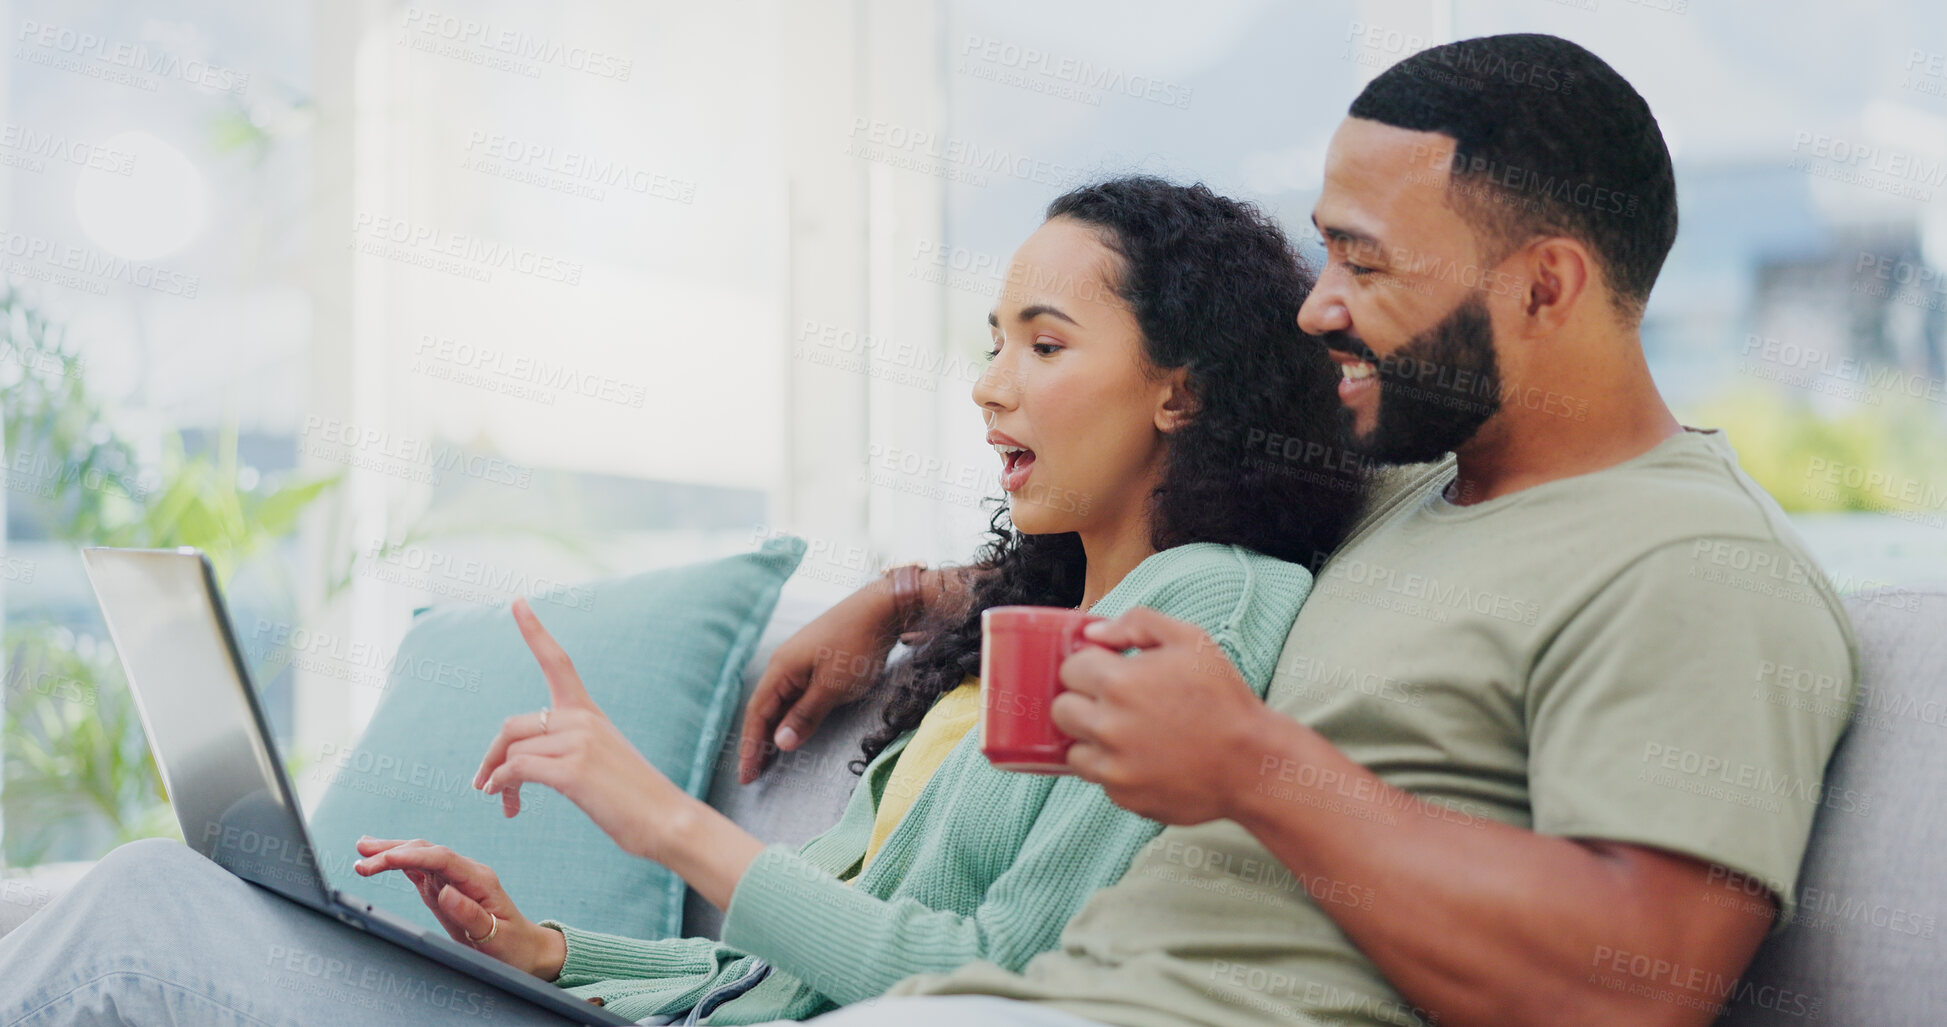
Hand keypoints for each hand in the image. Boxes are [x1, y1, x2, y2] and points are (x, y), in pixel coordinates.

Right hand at [353, 836, 566, 980]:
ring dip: (393, 852)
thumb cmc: (513, 945)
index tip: (385, 858)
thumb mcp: (495, 936)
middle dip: (394, 851)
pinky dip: (401, 865)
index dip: (412, 855)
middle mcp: (466, 874)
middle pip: (427, 852)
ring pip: (421, 858)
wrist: (526, 950)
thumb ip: (470, 914)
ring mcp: (455, 880)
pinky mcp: (447, 890)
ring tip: (363, 848)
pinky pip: (422, 872)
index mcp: (479, 880)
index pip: (441, 859)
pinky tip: (383, 860)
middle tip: (361, 855)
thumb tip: (446, 892)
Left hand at [474, 597, 697, 861]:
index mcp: (590, 714)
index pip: (559, 661)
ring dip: (497, 781)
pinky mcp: (573, 770)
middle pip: (512, 725)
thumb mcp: (601, 764)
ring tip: (506, 805)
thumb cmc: (636, 801)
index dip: (534, 630)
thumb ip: (566, 751)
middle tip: (484, 786)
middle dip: (491, 756)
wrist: (670, 822)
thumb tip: (516, 765)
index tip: (516, 601)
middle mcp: (583, 720)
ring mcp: (579, 742)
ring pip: (512, 750)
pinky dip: (503, 785)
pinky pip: (516, 768)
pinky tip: (508, 804)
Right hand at [736, 581, 902, 783]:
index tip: (746, 775)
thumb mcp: (833, 687)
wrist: (882, 608)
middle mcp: (783, 664)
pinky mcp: (814, 661)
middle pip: (763, 709)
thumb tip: (780, 743)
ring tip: (767, 760)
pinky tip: (792, 728)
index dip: (751, 746)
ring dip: (773, 730)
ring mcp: (798, 661)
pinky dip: (789, 715)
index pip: (757, 714)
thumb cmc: (857, 645)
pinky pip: (794, 695)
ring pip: (779, 702)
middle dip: (757, 743)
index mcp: (780, 669)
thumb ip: (805, 716)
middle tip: (752, 775)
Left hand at [1051, 607, 1269, 824]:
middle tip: (1113, 704)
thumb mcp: (1190, 641)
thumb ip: (1136, 623)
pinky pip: (1099, 777)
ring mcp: (1113, 766)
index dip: (1089, 667)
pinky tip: (1146, 758)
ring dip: (1092, 739)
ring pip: (1073, 748)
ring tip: (1128, 734)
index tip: (1109, 673)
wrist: (1251, 762)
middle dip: (1081, 702)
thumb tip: (1091, 632)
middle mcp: (1108, 726)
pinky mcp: (1123, 795)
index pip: (1070, 669)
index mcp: (1120, 683)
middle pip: (1061, 710)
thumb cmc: (1223, 698)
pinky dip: (1114, 768)